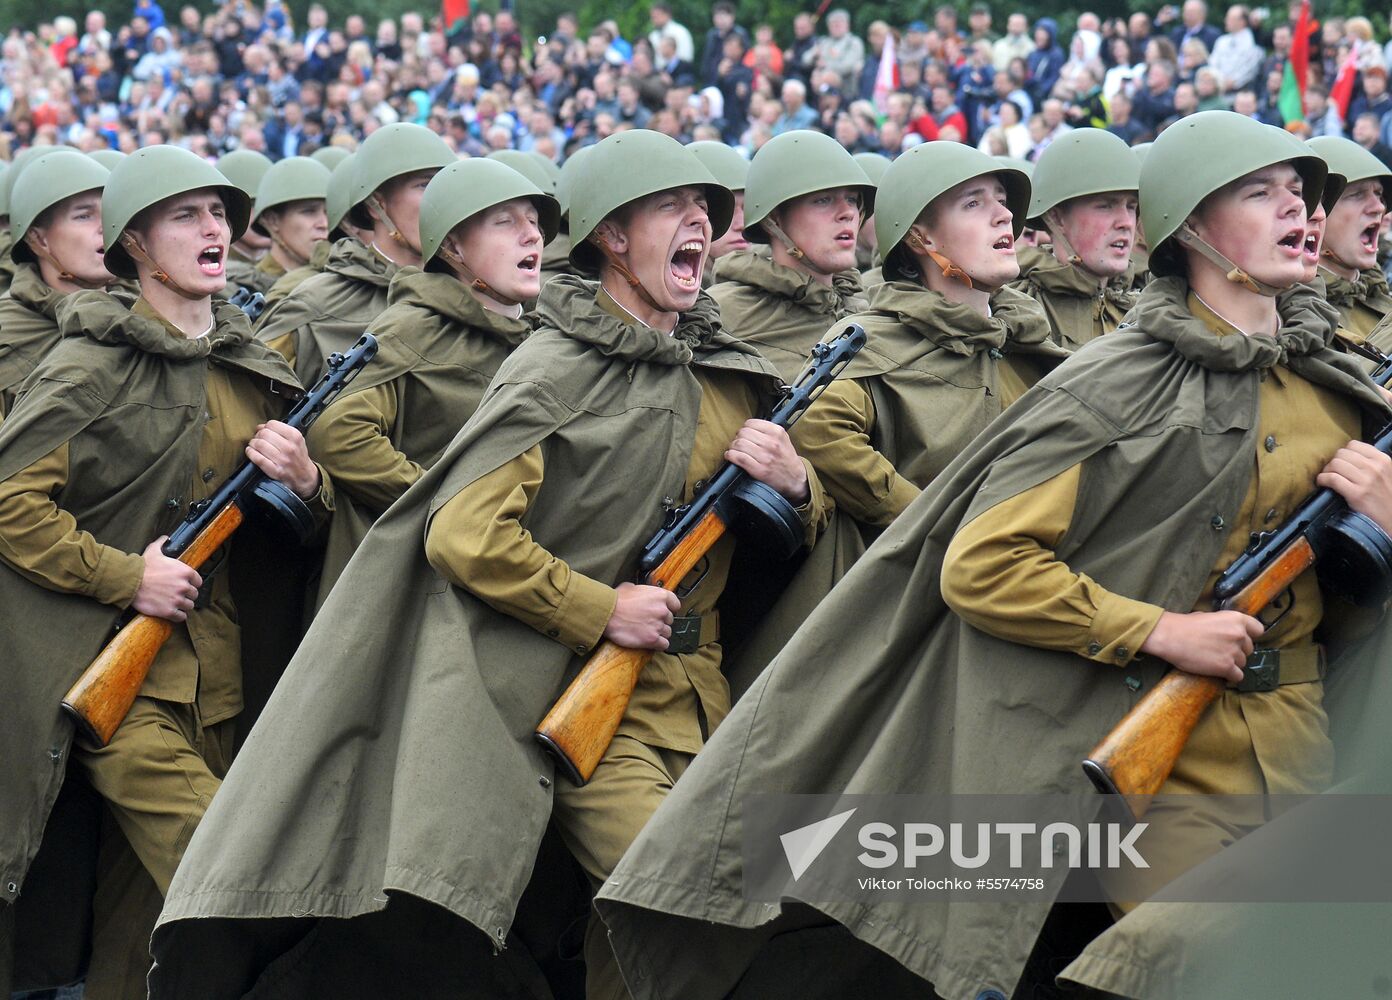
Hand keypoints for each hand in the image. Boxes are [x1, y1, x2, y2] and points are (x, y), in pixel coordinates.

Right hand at [132, 537, 201, 621]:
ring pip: (189, 606)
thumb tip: (165, 538)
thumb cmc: (142, 567)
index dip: (193, 583)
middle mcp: (184, 586)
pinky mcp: (169, 611)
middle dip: (188, 595)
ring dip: (184, 605)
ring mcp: (177, 599)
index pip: (198, 581)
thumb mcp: (153, 551)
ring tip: (177, 604)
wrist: (129, 582)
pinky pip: (181, 617)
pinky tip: (175, 613)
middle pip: (194, 594)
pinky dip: (179, 616)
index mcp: (184, 572)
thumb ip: (162, 543)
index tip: (188, 585)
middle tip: (180, 595)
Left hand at [246, 420, 319, 498]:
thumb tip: (260, 427)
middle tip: (258, 439)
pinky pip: (258, 458)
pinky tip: (251, 452)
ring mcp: (283, 460)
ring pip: (259, 444)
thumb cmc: (298, 457)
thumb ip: (281, 431)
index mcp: (295, 436)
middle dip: (257, 435)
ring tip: (254, 446)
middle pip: (264, 433)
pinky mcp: (276, 471)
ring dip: (252, 444)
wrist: (305, 477)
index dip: (264, 427)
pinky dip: (251, 453)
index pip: (272, 424)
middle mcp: (290, 447)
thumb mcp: (296, 440)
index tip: (263, 431)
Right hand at [603, 582, 681, 649]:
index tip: (664, 612)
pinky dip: (659, 644)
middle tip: (649, 622)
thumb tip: (641, 593)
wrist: (607, 614)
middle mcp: (662, 610)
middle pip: (670, 619)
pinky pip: (664, 644)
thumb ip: (642, 591)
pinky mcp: (652, 640)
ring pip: (668, 632)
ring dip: (660, 633)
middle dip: (661, 621)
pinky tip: (651, 642)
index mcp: (660, 595)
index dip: (669, 609)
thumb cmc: (616, 600)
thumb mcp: (630, 587)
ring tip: (647, 632)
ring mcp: (658, 626)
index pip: (675, 604)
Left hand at [725, 419, 809, 505]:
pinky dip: (730, 456)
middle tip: (739, 443)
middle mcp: (771, 443)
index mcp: (777, 432)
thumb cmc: (787, 459)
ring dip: (733, 447)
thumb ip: (768, 430)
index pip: (751, 423)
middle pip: (743, 433)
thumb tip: (747, 427)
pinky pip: (738, 458)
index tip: (745, 434)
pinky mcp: (759, 470)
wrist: (795, 479)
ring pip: (739, 444)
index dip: (744, 428)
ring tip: (735, 450)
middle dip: (738, 438)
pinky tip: (731, 456)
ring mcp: (765, 457)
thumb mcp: (783, 439)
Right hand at [1139, 610, 1263, 682]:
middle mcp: (1240, 634)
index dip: (1250, 636)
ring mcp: (1234, 652)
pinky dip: (1230, 676)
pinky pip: (1238, 676)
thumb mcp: (1210, 616)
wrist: (1170, 636)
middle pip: (1249, 649)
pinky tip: (1219, 672)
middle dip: (1237, 651)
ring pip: (1243, 663)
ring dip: (1232, 664)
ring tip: (1215, 661)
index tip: (1240, 640)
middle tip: (1220, 651)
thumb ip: (1225, 624)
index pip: (1258, 630)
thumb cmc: (1184, 625)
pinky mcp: (1226, 667)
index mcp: (1237, 619)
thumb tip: (1228, 631)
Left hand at [1316, 439, 1391, 535]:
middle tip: (1332, 472)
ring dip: (1326, 471)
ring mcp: (1366, 480)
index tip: (1341, 463)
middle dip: (1333, 462)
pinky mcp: (1356, 494)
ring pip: (1335, 464)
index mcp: (1383, 459)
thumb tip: (1347, 454)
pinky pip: (1332, 478)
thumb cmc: (1386, 497)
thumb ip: (1371, 462)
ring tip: (1327, 478)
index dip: (1343, 454)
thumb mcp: (1386, 473)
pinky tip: (1323, 483)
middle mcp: (1375, 467)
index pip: (1354, 445)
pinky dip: (1322, 480)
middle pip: (1341, 453)